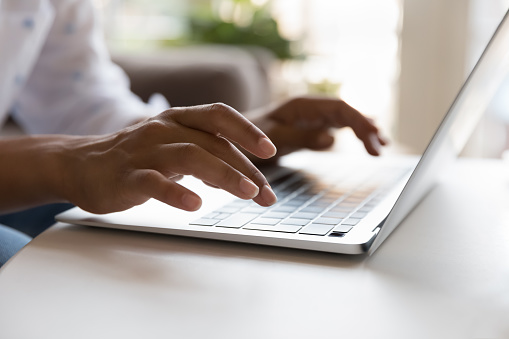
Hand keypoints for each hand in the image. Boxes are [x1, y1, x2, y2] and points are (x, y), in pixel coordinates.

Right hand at [57, 103, 277, 213]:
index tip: (270, 151)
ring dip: (223, 174)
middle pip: (213, 143)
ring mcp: (145, 152)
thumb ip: (207, 155)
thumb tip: (245, 176)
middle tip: (266, 195)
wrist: (80, 164)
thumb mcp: (174, 147)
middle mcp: (164, 129)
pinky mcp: (127, 176)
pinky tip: (195, 205)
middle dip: (246, 169)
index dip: (246, 130)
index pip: (219, 116)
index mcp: (178, 119)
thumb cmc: (137, 157)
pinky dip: (176, 193)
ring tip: (247, 193)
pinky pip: (154, 183)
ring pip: (190, 156)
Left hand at [244, 96, 386, 161]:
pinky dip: (352, 136)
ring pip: (345, 121)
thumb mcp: (272, 138)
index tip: (372, 140)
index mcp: (302, 105)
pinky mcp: (310, 129)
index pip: (340, 108)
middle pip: (347, 114)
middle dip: (366, 128)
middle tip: (380, 149)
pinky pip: (337, 129)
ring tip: (380, 147)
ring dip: (363, 132)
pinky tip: (365, 143)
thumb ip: (300, 138)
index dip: (359, 122)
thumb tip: (332, 140)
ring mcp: (312, 118)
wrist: (231, 137)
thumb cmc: (246, 136)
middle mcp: (310, 108)